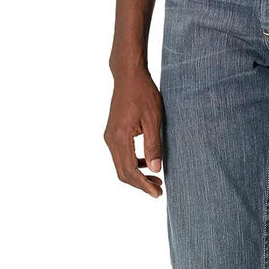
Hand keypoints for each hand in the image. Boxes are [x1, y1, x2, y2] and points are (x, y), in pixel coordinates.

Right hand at [104, 66, 163, 197]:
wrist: (128, 75)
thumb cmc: (143, 93)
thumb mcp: (153, 120)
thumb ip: (153, 146)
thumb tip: (156, 169)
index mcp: (120, 137)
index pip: (130, 170)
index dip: (144, 185)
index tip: (158, 193)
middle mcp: (111, 139)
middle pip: (123, 172)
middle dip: (140, 184)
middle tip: (159, 190)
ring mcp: (110, 136)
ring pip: (121, 166)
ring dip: (137, 175)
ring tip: (156, 179)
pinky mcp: (113, 133)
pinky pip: (121, 155)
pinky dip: (133, 164)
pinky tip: (148, 163)